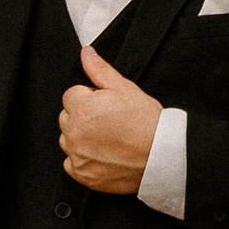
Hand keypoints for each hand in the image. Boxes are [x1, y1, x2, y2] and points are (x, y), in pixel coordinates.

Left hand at [59, 44, 161, 194]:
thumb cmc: (146, 122)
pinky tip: (104, 154)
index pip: (71, 95)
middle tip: (109, 121)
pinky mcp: (82, 174)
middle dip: (83, 116)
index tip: (106, 106)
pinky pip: (72, 163)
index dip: (90, 97)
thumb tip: (86, 54)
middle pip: (67, 117)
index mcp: (81, 108)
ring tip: (108, 138)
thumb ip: (99, 69)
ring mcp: (77, 155)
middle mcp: (74, 133)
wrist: (161, 155)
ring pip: (68, 140)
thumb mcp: (124, 88)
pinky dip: (84, 159)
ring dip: (81, 137)